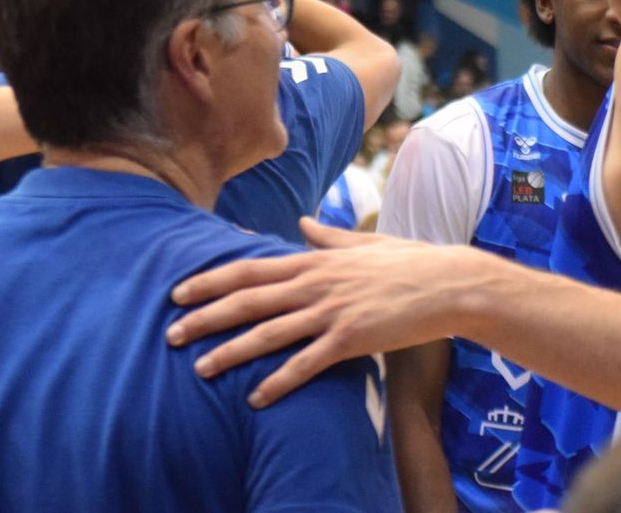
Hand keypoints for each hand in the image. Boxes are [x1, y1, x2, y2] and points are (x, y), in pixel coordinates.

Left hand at [166, 218, 477, 406]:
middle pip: (248, 300)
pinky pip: (305, 364)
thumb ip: (326, 236)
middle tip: (170, 333)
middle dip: (205, 316)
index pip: (249, 268)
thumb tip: (301, 222)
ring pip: (269, 333)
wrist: (449, 283)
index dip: (211, 280)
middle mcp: (315, 284)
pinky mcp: (350, 339)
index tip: (179, 291)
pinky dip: (278, 382)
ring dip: (231, 352)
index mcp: (314, 260)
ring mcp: (331, 312)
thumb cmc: (409, 262)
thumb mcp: (363, 243)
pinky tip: (256, 399)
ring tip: (200, 369)